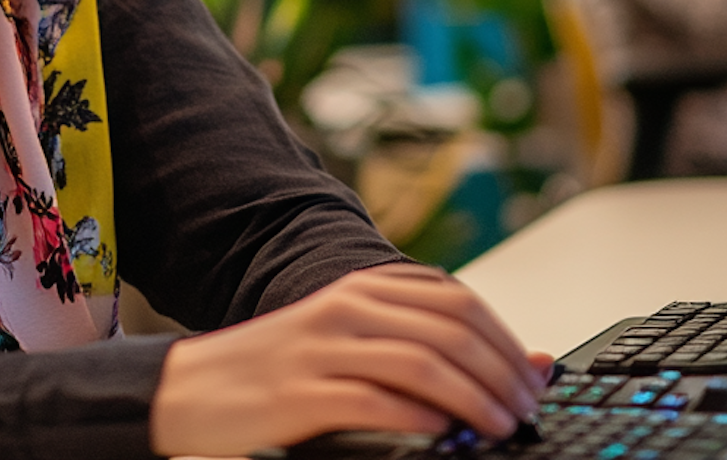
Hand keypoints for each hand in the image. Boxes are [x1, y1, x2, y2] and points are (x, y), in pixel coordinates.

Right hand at [148, 263, 550, 457]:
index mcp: (360, 290)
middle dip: (499, 370)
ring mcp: (322, 349)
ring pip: (421, 362)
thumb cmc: (279, 371)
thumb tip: (522, 363)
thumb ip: (422, 346)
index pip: (454, 300)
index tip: (532, 376)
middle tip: (526, 408)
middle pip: (447, 328)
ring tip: (502, 428)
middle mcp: (346, 310)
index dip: (504, 337)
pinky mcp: (301, 395)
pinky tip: (443, 436)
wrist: (193, 390)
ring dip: (473, 398)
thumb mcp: (349, 344)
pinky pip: (374, 402)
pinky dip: (418, 419)